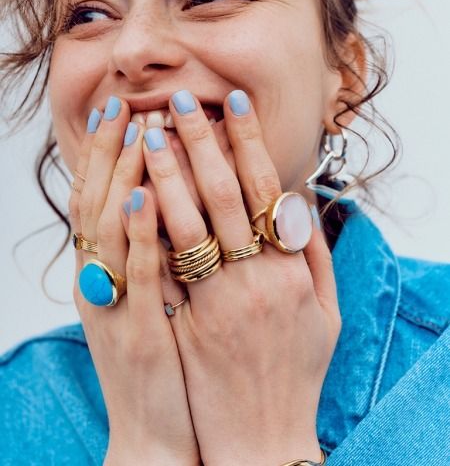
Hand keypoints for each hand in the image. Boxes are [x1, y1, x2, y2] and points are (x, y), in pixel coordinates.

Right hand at [69, 98, 198, 465]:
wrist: (157, 435)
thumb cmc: (164, 363)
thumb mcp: (150, 304)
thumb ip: (157, 254)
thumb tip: (172, 205)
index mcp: (107, 272)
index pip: (102, 199)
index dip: (111, 154)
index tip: (126, 111)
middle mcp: (101, 281)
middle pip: (101, 202)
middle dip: (115, 151)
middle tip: (128, 104)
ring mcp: (116, 305)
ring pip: (113, 229)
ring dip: (126, 176)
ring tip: (140, 130)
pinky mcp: (139, 329)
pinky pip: (138, 272)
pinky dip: (138, 232)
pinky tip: (147, 195)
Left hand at [142, 90, 340, 465]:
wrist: (261, 437)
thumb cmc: (297, 369)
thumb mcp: (325, 311)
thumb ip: (314, 253)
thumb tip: (298, 198)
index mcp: (293, 270)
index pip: (265, 188)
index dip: (248, 140)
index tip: (231, 101)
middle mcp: (256, 278)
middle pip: (221, 194)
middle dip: (199, 140)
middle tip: (179, 100)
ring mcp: (218, 300)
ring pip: (185, 222)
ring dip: (164, 172)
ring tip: (147, 132)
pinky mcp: (186, 321)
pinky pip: (164, 264)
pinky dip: (149, 223)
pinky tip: (133, 189)